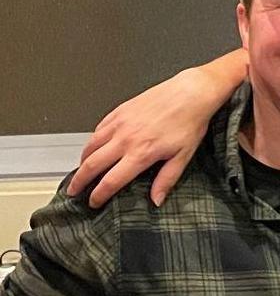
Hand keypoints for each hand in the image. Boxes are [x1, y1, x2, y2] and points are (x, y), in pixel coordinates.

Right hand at [68, 66, 224, 207]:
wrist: (191, 93)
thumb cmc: (190, 122)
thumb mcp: (183, 156)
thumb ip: (167, 179)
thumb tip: (156, 200)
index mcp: (141, 153)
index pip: (111, 180)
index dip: (99, 194)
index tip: (93, 202)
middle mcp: (125, 138)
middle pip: (92, 164)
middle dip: (79, 181)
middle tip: (74, 191)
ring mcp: (120, 123)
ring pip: (91, 145)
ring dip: (82, 161)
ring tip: (81, 171)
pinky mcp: (119, 111)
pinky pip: (98, 129)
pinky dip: (92, 141)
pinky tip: (94, 147)